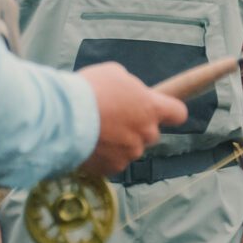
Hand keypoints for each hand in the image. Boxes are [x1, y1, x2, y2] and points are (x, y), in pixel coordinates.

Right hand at [77, 61, 182, 175]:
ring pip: (130, 149)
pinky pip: (112, 162)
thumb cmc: (91, 90)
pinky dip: (104, 156)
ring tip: (95, 131)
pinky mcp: (112, 168)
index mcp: (152, 108)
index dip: (171, 111)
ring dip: (119, 142)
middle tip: (115, 118)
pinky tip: (89, 143)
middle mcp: (145, 134)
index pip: (178, 113)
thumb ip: (129, 87)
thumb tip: (128, 94)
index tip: (162, 110)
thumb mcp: (114, 74)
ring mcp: (130, 153)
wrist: (64, 118)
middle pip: (150, 133)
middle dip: (137, 127)